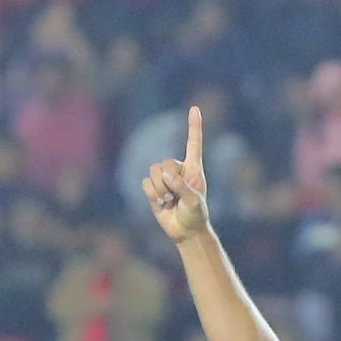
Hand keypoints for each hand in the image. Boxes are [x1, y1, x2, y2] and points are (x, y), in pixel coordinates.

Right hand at [142, 105, 210, 245]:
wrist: (185, 232)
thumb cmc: (195, 216)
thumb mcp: (194, 202)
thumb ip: (182, 186)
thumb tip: (165, 175)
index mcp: (193, 169)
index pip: (193, 143)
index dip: (194, 126)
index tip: (195, 108)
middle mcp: (178, 170)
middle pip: (165, 162)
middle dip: (169, 181)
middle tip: (176, 196)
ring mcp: (165, 179)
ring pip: (153, 172)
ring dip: (159, 189)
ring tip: (169, 201)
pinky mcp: (153, 189)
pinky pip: (145, 183)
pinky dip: (152, 194)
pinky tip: (161, 203)